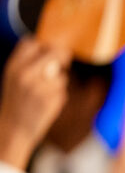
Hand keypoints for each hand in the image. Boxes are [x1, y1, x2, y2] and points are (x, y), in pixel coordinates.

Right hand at [0, 38, 70, 166]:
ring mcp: (40, 87)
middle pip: (54, 53)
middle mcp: (26, 74)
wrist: (14, 129)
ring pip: (61, 75)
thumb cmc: (16, 102)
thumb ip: (28, 64)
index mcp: (14, 67)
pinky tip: (46, 103)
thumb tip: (55, 50)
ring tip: (44, 92)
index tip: (47, 51)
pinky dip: (58, 95)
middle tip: (61, 63)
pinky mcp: (52, 100)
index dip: (43, 46)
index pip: (32, 43)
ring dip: (58, 81)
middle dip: (61, 57)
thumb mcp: (13, 78)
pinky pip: (63, 90)